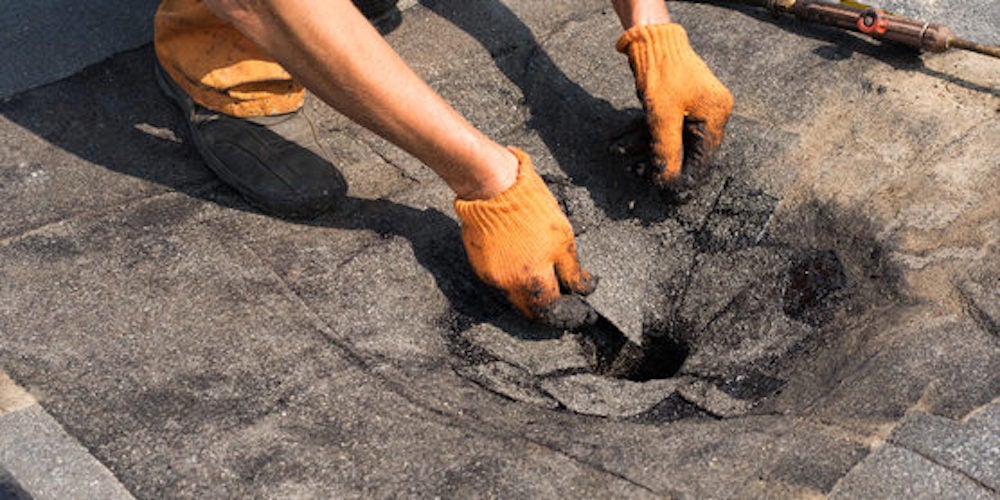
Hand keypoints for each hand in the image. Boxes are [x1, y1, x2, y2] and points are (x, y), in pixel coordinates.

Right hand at [454, 147, 597, 327]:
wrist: (493, 188)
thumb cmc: (532, 209)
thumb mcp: (563, 237)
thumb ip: (573, 270)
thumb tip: (585, 288)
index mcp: (533, 279)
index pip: (550, 312)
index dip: (566, 314)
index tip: (577, 312)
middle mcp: (509, 284)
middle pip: (529, 309)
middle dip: (545, 307)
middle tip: (560, 296)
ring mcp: (491, 276)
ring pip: (514, 294)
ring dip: (528, 289)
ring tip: (540, 270)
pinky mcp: (479, 264)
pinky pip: (499, 279)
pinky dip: (512, 274)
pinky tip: (520, 256)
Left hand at [617, 23, 732, 185]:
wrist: (648, 38)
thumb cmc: (661, 72)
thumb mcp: (662, 117)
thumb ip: (667, 152)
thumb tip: (668, 183)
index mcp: (715, 114)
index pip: (703, 157)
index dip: (685, 177)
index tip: (669, 196)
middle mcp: (710, 111)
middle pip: (686, 149)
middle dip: (660, 163)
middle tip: (640, 177)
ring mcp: (694, 106)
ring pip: (670, 138)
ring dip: (646, 151)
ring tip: (627, 165)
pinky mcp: (676, 103)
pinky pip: (662, 126)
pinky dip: (643, 136)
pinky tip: (621, 147)